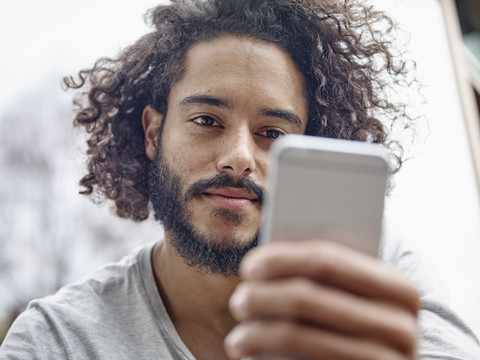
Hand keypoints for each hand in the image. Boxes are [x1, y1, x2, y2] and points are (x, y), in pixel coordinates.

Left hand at [224, 240, 419, 359]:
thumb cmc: (356, 328)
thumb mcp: (352, 299)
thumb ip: (326, 276)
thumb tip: (266, 260)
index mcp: (399, 288)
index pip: (326, 260)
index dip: (281, 259)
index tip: (249, 266)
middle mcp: (401, 325)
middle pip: (307, 297)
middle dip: (263, 297)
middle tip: (238, 301)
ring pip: (299, 335)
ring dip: (257, 334)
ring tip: (237, 338)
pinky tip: (253, 358)